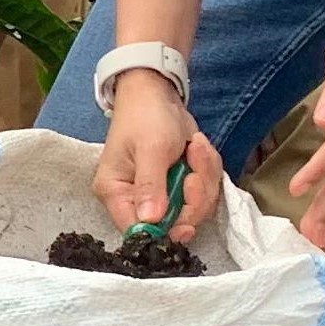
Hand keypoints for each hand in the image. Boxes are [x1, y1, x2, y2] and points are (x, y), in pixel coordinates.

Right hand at [95, 69, 224, 241]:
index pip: (136, 231)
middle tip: (194, 167)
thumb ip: (150, 185)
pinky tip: (197, 148)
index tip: (186, 223)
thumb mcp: (150, 149)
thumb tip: (150, 221)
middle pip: (173, 224)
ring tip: (195, 147)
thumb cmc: (145, 117)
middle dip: (194, 197)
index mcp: (116, 194)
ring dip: (204, 178)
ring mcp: (161, 195)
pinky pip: (205, 192)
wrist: (157, 93)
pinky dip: (208, 170)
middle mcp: (136, 200)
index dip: (164, 232)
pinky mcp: (180, 186)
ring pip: (195, 208)